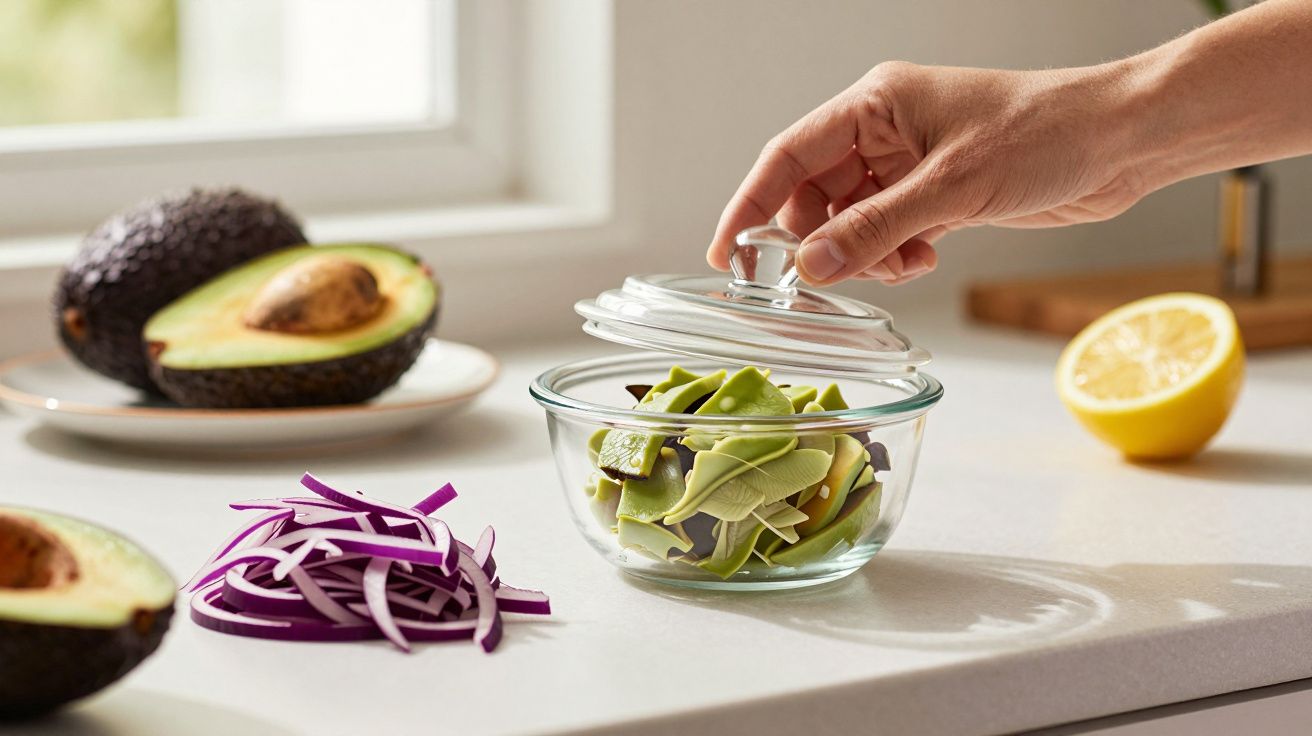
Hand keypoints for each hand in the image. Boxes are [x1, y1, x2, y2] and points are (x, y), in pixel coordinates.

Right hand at [707, 61, 1147, 285]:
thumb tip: (811, 267)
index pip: (787, 156)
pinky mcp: (934, 193)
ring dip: (864, 254)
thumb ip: (874, 229)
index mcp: (874, 105)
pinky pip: (885, 233)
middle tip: (833, 276)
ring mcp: (907, 164)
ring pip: (849, 222)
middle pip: (814, 197)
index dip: (749, 205)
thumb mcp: (952, 188)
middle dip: (822, 242)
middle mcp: (883, 132)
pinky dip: (893, 255)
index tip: (726, 253)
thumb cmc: (1046, 133)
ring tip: (904, 262)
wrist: (1119, 142)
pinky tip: (924, 257)